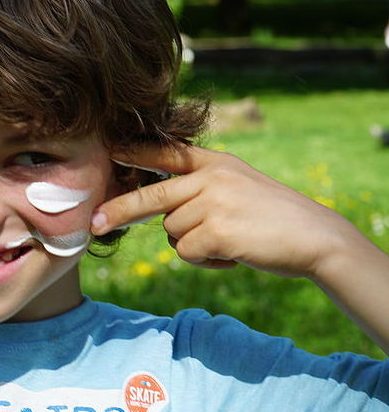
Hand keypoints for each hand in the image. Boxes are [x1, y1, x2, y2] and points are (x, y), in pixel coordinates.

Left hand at [90, 144, 355, 279]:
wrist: (316, 237)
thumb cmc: (273, 217)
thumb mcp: (239, 186)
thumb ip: (202, 189)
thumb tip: (162, 214)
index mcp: (215, 163)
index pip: (167, 152)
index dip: (136, 151)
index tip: (109, 150)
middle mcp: (211, 178)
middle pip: (151, 196)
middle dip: (120, 211)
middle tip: (95, 223)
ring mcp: (213, 202)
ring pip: (173, 232)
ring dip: (193, 245)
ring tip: (228, 241)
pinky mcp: (217, 230)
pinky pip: (187, 253)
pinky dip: (205, 261)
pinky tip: (232, 254)